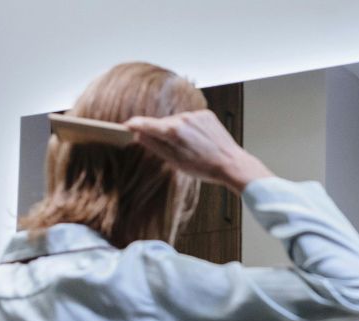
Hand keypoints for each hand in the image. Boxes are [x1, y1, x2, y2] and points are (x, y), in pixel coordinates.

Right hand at [124, 110, 274, 192]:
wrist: (232, 164)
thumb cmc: (204, 167)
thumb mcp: (175, 162)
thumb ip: (155, 146)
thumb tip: (139, 135)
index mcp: (173, 131)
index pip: (146, 123)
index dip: (134, 124)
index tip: (126, 125)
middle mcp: (183, 118)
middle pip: (163, 123)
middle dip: (162, 134)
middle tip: (173, 150)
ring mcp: (196, 115)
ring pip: (177, 121)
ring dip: (178, 131)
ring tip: (191, 147)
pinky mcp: (206, 114)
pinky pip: (191, 120)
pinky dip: (190, 128)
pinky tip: (199, 141)